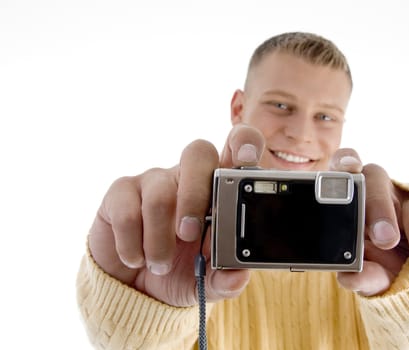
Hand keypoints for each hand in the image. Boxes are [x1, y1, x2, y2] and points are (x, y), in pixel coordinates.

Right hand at [88, 124, 265, 305]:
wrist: (135, 288)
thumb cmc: (181, 272)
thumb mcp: (208, 282)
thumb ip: (226, 279)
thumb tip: (238, 277)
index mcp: (220, 189)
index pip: (238, 146)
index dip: (244, 143)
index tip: (246, 160)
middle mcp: (189, 176)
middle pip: (197, 153)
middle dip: (195, 195)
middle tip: (189, 234)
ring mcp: (154, 180)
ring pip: (160, 194)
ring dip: (160, 240)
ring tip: (161, 265)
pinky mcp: (122, 192)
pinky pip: (128, 211)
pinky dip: (133, 244)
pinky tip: (137, 259)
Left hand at [332, 160, 408, 295]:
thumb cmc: (385, 267)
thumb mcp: (373, 274)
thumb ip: (363, 276)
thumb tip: (349, 278)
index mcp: (354, 201)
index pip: (344, 165)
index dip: (346, 160)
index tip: (349, 169)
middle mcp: (381, 191)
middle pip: (377, 178)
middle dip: (380, 207)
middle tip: (386, 241)